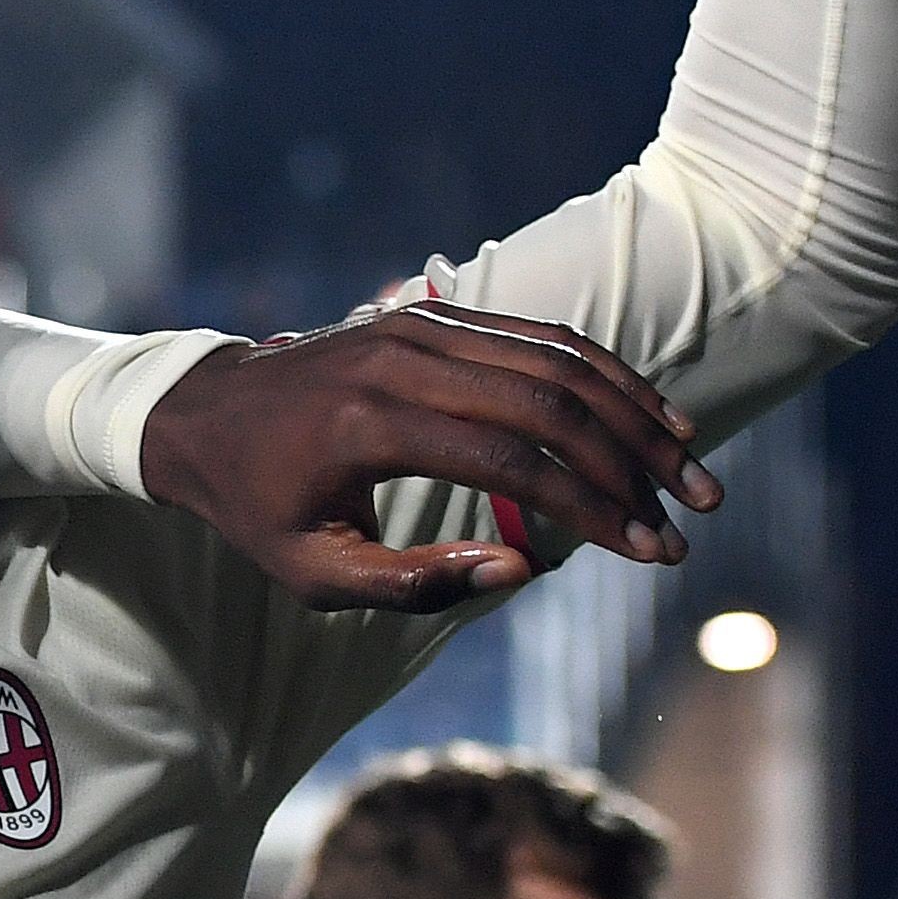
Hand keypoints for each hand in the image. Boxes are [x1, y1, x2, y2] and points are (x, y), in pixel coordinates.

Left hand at [131, 299, 717, 613]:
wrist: (203, 415)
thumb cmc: (258, 506)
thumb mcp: (313, 571)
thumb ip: (414, 583)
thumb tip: (521, 570)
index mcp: (369, 427)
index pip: (511, 462)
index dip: (592, 509)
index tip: (650, 552)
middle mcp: (402, 362)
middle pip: (548, 403)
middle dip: (633, 463)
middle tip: (694, 518)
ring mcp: (420, 327)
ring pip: (554, 359)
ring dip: (633, 414)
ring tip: (693, 468)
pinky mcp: (433, 316)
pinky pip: (534, 336)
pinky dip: (600, 372)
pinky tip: (650, 415)